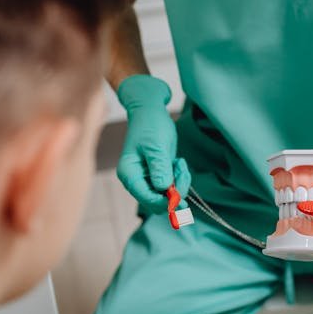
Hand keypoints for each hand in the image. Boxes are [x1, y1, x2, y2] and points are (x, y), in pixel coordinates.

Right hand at [116, 74, 190, 212]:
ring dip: (179, 183)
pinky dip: (179, 178)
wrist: (150, 111)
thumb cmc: (150, 125)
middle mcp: (136, 180)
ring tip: (180, 163)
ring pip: (167, 196)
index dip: (164, 202)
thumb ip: (159, 168)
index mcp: (129, 175)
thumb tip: (164, 190)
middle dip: (174, 192)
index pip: (146, 198)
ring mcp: (147, 179)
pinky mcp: (158, 175)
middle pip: (157, 201)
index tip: (181, 198)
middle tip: (183, 172)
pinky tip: (179, 162)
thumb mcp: (156, 146)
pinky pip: (172, 186)